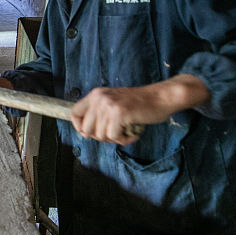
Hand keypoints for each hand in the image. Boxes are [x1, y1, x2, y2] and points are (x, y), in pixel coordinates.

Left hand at [70, 75, 209, 144]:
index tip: (91, 133)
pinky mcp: (119, 114)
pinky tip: (133, 133)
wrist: (161, 97)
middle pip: (86, 130)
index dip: (79, 127)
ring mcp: (109, 105)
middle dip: (100, 137)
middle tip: (115, 134)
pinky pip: (113, 137)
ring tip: (126, 131)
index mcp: (96, 94)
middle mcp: (99, 98)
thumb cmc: (139, 104)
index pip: (74, 113)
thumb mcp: (113, 102)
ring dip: (115, 139)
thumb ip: (98, 113)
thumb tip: (84, 132)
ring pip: (100, 135)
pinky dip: (124, 139)